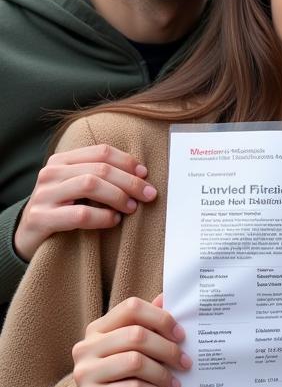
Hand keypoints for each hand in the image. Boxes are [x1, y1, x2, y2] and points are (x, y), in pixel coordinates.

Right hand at [14, 145, 156, 261]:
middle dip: (130, 181)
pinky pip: (80, 214)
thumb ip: (100, 176)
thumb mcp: (78, 186)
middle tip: (149, 195)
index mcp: (61, 160)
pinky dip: (103, 217)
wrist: (28, 235)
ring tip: (131, 207)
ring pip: (90, 185)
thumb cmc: (62, 208)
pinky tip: (113, 220)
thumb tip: (142, 175)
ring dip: (118, 196)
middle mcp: (51, 173)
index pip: (101, 152)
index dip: (127, 161)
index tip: (145, 174)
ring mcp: (44, 195)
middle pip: (100, 169)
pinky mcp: (40, 218)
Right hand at [72, 293, 190, 386]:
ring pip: (135, 362)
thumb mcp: (141, 348)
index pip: (131, 308)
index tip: (181, 335)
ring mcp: (84, 374)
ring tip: (175, 383)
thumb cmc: (130, 376)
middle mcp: (85, 348)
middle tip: (185, 362)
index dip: (161, 318)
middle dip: (168, 349)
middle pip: (136, 335)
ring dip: (163, 373)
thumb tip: (167, 296)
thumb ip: (151, 323)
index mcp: (97, 329)